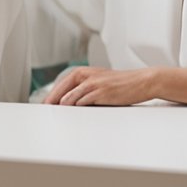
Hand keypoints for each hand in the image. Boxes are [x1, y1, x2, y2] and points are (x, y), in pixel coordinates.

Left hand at [44, 66, 158, 105]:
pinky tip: (71, 113)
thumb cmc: (123, 84)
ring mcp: (94, 83)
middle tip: (44, 110)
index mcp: (86, 72)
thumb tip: (71, 101)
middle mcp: (87, 75)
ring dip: (61, 106)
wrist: (142, 81)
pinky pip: (82, 101)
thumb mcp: (101, 81)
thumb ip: (86, 88)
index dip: (52, 95)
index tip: (46, 104)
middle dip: (51, 100)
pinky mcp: (101, 92)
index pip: (63, 83)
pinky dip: (75, 107)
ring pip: (70, 96)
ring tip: (54, 114)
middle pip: (62, 89)